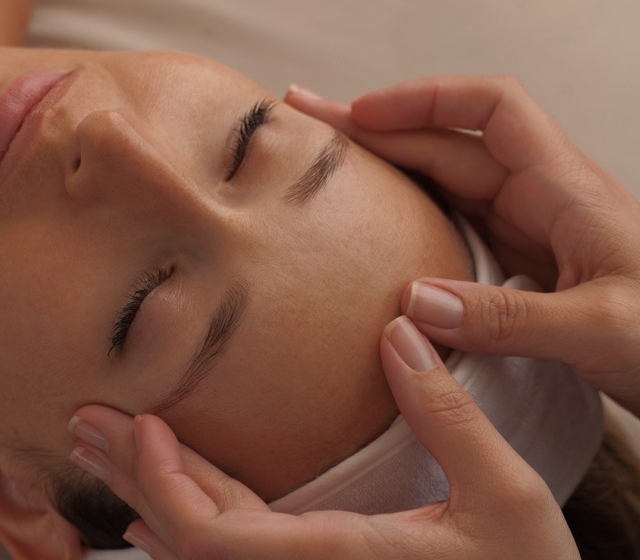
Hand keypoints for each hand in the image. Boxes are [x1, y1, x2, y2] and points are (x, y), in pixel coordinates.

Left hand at [68, 317, 578, 558]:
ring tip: (103, 447)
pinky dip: (185, 524)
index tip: (142, 426)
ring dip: (148, 493)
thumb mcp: (505, 499)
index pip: (210, 538)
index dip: (163, 484)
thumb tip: (400, 332)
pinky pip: (229, 554)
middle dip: (132, 475)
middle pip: (187, 540)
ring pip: (202, 547)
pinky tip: (154, 513)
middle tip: (84, 422)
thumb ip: (448, 417)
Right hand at [285, 77, 639, 415]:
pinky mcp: (518, 270)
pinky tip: (371, 229)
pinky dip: (404, 221)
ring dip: (385, 169)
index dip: (425, 99)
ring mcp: (528, 234)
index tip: (362, 114)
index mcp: (566, 190)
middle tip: (309, 127)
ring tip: (325, 166)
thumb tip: (413, 303)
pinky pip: (450, 230)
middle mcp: (542, 201)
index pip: (493, 109)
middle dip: (377, 128)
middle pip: (449, 144)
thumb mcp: (602, 328)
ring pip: (444, 185)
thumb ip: (509, 318)